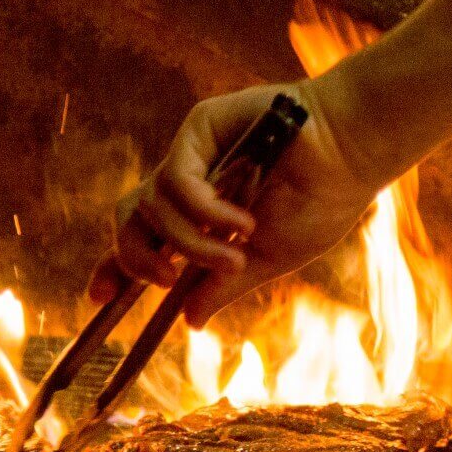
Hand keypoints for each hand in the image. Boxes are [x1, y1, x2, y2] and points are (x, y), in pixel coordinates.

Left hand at [88, 80, 386, 327]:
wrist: (352, 154)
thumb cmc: (321, 201)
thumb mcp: (267, 261)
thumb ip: (223, 286)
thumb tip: (190, 323)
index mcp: (200, 215)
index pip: (143, 240)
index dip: (115, 266)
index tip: (98, 298)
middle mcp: (188, 183)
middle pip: (129, 219)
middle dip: (132, 256)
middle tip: (166, 279)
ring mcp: (191, 154)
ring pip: (150, 206)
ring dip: (190, 242)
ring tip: (236, 252)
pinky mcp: (198, 128)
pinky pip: (174, 179)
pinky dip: (202, 208)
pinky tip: (238, 218)